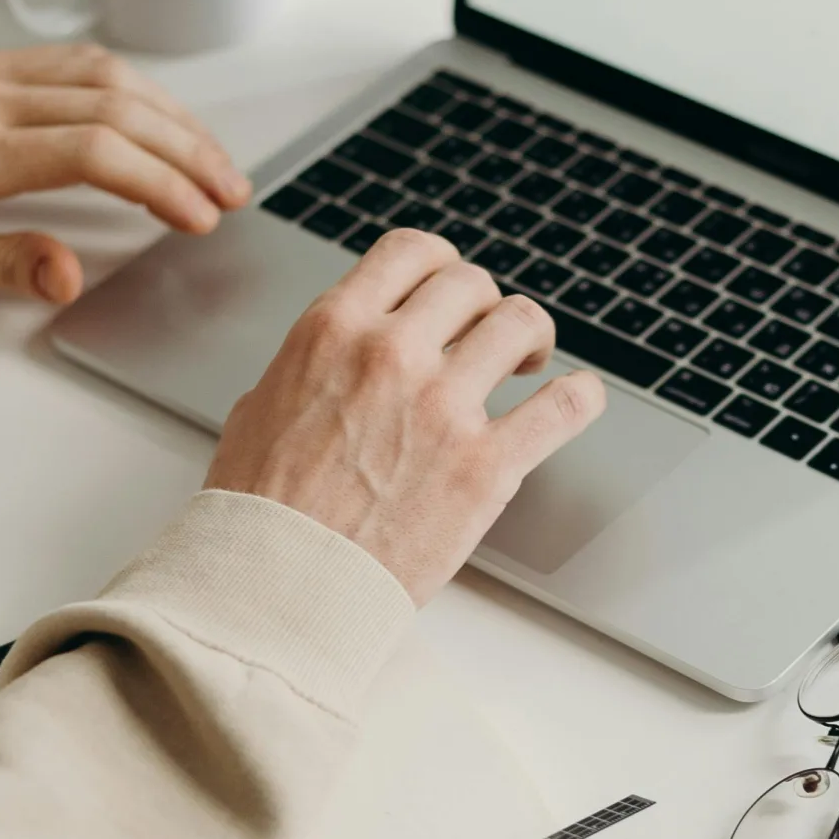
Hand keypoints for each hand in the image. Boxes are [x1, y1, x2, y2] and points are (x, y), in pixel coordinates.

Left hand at [0, 41, 250, 302]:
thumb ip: (0, 266)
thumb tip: (71, 275)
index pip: (95, 152)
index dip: (160, 183)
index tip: (200, 216)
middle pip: (117, 107)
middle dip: (188, 149)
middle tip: (231, 192)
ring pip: (106, 75)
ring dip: (171, 114)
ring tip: (212, 158)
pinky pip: (77, 62)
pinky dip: (133, 88)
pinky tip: (160, 117)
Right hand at [206, 229, 606, 602]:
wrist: (274, 587)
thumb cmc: (258, 510)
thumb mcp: (262, 405)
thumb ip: (314, 364)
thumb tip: (340, 356)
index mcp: (333, 330)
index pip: (411, 252)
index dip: (441, 265)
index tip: (450, 291)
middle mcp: (392, 354)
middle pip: (471, 284)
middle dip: (482, 307)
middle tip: (485, 338)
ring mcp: (443, 408)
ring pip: (521, 323)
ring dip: (530, 338)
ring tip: (527, 365)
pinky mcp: (485, 467)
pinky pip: (564, 406)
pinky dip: (580, 396)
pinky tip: (577, 398)